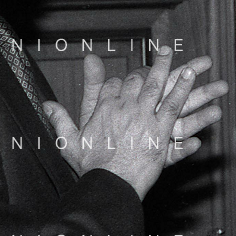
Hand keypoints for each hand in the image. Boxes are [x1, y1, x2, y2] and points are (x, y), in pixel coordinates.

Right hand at [44, 47, 225, 197]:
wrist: (109, 184)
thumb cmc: (91, 168)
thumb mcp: (69, 141)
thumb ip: (59, 120)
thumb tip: (46, 104)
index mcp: (103, 109)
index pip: (114, 85)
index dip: (122, 81)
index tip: (130, 78)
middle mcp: (124, 107)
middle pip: (137, 80)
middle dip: (151, 65)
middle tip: (165, 51)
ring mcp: (143, 117)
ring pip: (157, 86)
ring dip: (168, 68)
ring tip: (181, 56)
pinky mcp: (160, 130)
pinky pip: (173, 104)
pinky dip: (181, 88)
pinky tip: (190, 76)